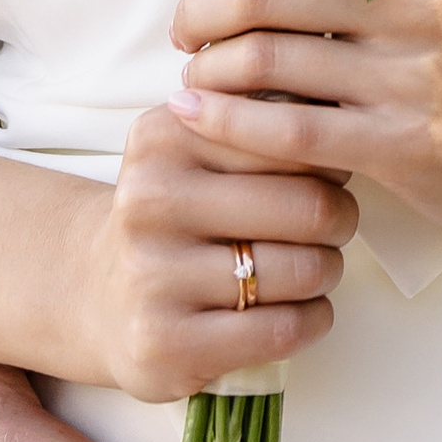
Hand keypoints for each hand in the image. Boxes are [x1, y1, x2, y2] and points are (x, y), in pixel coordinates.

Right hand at [85, 101, 355, 401]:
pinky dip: (312, 320)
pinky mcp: (166, 343)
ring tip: (312, 268)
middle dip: (340, 219)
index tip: (327, 173)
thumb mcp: (198, 147)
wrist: (102, 297)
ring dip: (327, 272)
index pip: (292, 138)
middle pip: (308, 206)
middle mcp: (150, 201)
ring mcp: (152, 277)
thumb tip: (336, 97)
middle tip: (332, 226)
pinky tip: (300, 311)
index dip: (330, 160)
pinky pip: (282, 328)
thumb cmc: (179, 216)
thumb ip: (258, 117)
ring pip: (302, 270)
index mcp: (163, 138)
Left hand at [157, 0, 441, 233]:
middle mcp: (409, 4)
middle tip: (185, 30)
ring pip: (267, 60)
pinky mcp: (400, 142)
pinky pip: (288, 129)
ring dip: (207, 68)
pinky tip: (195, 114)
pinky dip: (225, 119)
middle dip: (200, 10)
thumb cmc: (439, 57)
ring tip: (196, 76)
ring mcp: (407, 75)